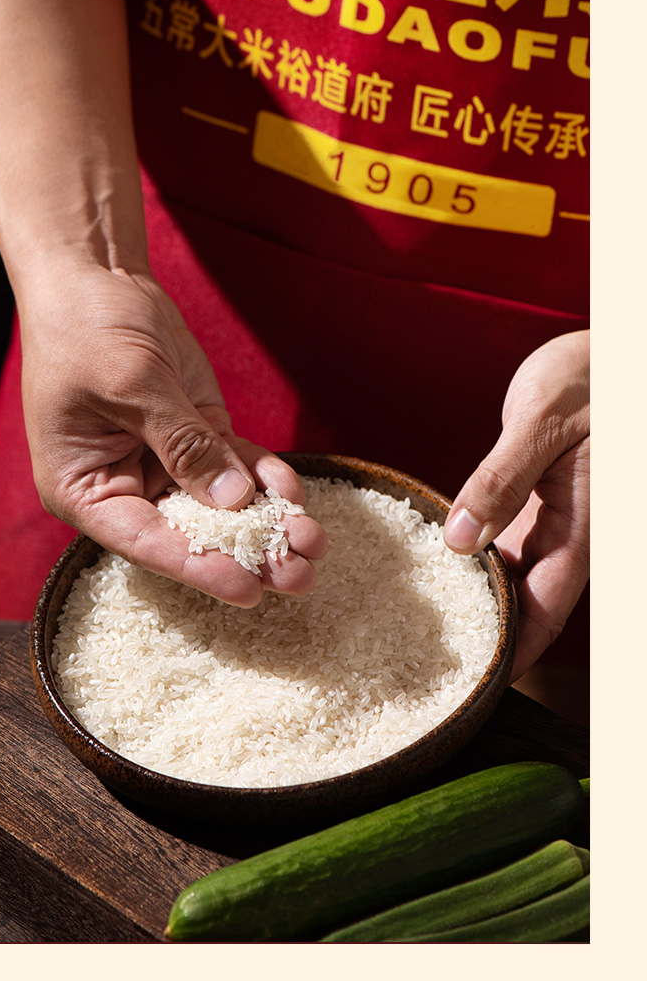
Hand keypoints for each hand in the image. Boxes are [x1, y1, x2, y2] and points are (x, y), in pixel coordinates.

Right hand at [17, 261, 326, 605]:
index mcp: (83, 489)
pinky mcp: (194, 434)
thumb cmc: (86, 329)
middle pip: (190, 532)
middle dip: (248, 552)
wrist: (95, 274)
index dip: (198, 567)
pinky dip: (267, 478)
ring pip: (221, 505)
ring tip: (315, 541)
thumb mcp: (133, 385)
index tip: (247, 592)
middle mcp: (124, 485)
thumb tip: (233, 500)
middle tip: (301, 575)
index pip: (146, 541)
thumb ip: (183, 444)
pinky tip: (295, 491)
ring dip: (268, 523)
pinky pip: (235, 465)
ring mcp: (163, 461)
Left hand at [443, 330, 588, 681]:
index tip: (480, 682)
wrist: (604, 352)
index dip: (518, 650)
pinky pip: (511, 546)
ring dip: (484, 600)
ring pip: (520, 578)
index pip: (550, 607)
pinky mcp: (540, 504)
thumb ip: (501, 479)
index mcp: (590, 524)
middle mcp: (577, 533)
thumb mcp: (541, 421)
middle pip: (534, 602)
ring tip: (430, 629)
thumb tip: (460, 540)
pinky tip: (442, 570)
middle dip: (494, 635)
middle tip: (438, 665)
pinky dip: (480, 561)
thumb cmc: (585, 377)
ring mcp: (559, 521)